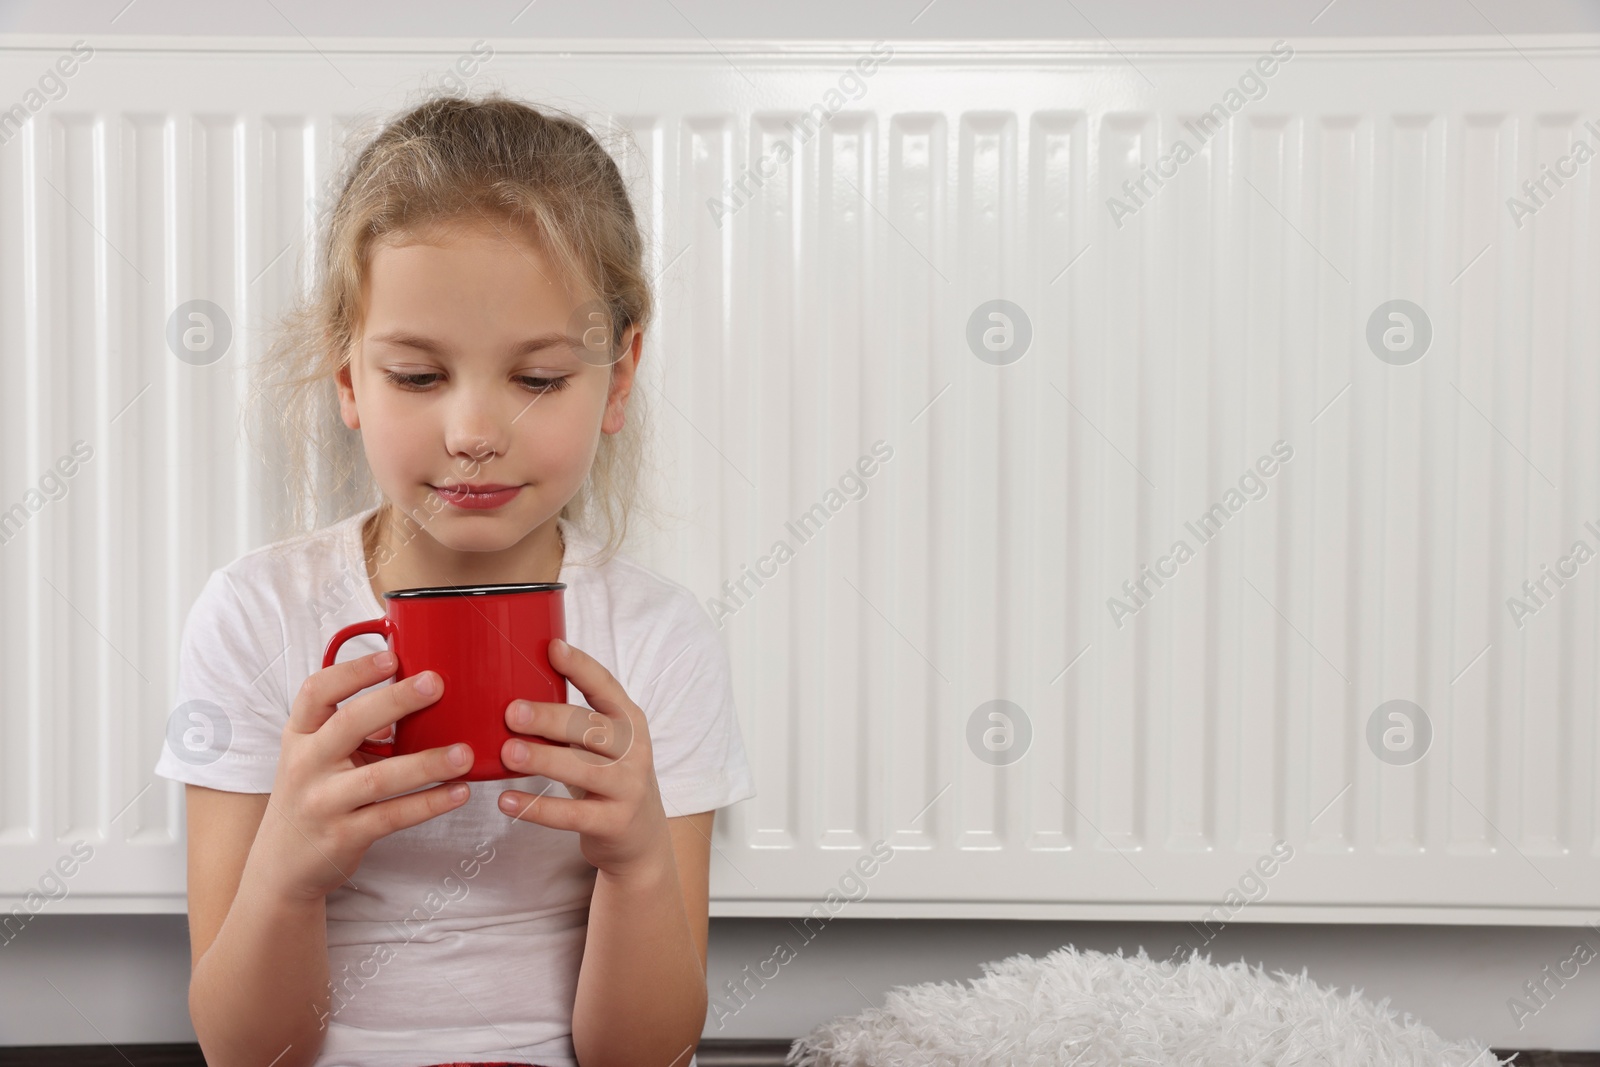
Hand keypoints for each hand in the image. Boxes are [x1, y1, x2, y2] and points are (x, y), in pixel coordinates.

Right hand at [256, 650, 474, 900]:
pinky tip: (457, 792)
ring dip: (426, 763)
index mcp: (300, 735)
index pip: (316, 691)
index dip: (353, 671)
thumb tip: (413, 694)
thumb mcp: (317, 755)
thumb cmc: (313, 796)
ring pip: (378, 777)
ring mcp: (322, 802)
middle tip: (436, 683)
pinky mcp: (343, 836)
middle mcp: (306, 764)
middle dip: (394, 701)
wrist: (281, 867)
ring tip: (464, 753)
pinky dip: (428, 804)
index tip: (391, 656)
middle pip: (350, 724)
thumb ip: (355, 727)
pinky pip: (391, 816)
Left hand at [497, 639, 670, 877]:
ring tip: (508, 752)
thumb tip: (509, 689)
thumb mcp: (603, 743)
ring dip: (544, 759)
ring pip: (584, 770)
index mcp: (629, 721)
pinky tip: (506, 801)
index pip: (606, 687)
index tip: (552, 647)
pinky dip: (537, 808)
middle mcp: (634, 750)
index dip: (581, 666)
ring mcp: (628, 787)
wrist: (642, 838)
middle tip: (511, 712)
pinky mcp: (615, 823)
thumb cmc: (607, 777)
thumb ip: (573, 720)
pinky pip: (572, 816)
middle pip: (592, 728)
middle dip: (550, 718)